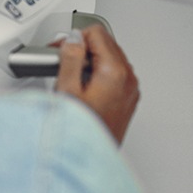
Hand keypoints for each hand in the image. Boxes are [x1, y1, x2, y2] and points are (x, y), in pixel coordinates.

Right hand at [55, 25, 139, 143]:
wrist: (90, 160)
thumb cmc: (81, 129)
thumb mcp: (67, 89)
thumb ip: (71, 57)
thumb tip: (74, 38)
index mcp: (115, 72)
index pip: (96, 32)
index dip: (74, 38)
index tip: (61, 49)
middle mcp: (128, 79)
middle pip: (105, 42)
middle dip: (82, 47)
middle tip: (63, 61)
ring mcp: (130, 89)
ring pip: (110, 56)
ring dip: (90, 60)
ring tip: (73, 77)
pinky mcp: (127, 99)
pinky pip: (114, 73)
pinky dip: (99, 72)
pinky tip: (84, 87)